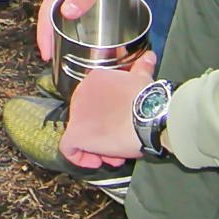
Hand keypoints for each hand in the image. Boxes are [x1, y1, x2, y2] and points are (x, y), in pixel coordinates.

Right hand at [35, 0, 168, 60]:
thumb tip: (65, 14)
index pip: (47, 6)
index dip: (44, 33)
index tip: (45, 54)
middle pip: (50, 5)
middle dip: (50, 31)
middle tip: (55, 55)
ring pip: (60, 2)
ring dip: (59, 22)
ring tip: (61, 45)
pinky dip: (68, 11)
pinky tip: (73, 24)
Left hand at [59, 49, 159, 168]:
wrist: (148, 116)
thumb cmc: (147, 100)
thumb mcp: (143, 79)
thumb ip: (142, 67)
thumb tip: (150, 57)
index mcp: (94, 79)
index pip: (94, 102)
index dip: (108, 116)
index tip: (123, 125)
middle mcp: (80, 94)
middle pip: (87, 120)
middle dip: (103, 134)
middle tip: (120, 144)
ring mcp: (76, 114)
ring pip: (81, 135)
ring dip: (98, 148)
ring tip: (116, 156)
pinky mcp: (76, 133)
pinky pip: (68, 149)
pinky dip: (80, 158)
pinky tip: (97, 161)